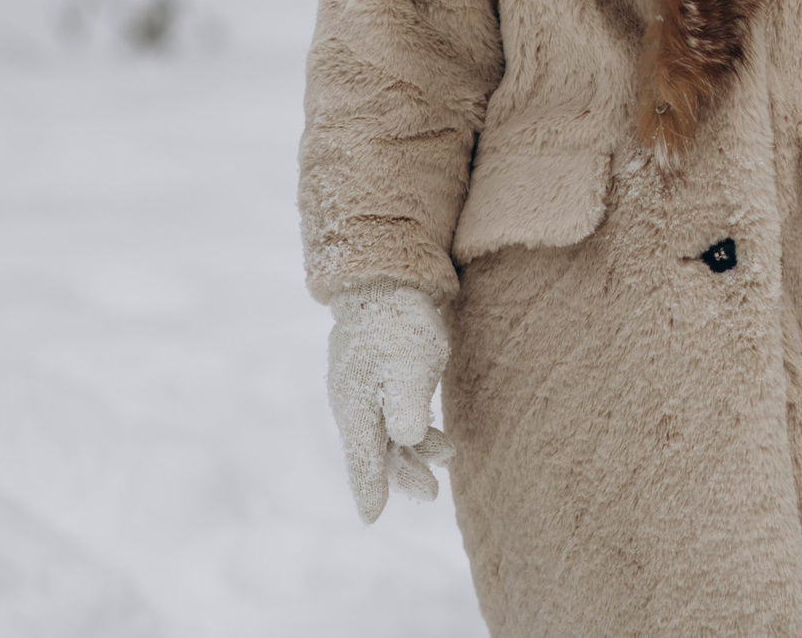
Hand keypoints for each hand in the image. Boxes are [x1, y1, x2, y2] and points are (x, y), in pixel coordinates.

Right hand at [327, 285, 454, 522]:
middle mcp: (353, 402)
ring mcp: (364, 389)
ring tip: (448, 457)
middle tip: (431, 494)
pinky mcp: (379, 378)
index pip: (362, 456)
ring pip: (388, 434)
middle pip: (376, 451)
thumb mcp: (409, 362)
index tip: (372, 518)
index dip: (368, 488)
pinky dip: (415, 430)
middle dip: (402, 473)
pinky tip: (437, 437)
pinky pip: (393, 415)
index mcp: (355, 404)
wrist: (389, 281)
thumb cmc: (399, 324)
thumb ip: (406, 402)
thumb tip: (405, 438)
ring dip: (414, 452)